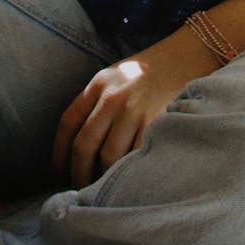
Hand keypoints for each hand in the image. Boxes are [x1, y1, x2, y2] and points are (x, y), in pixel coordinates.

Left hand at [52, 30, 218, 188]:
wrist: (187, 56)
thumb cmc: (150, 70)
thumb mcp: (117, 75)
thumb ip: (97, 101)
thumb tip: (78, 143)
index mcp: (99, 84)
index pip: (68, 123)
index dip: (58, 152)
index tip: (57, 171)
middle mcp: (112, 97)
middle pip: (84, 145)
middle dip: (78, 173)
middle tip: (80, 188)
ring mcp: (134, 111)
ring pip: (108, 157)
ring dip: (104, 177)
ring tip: (105, 187)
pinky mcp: (155, 123)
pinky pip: (135, 156)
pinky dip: (129, 171)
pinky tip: (129, 178)